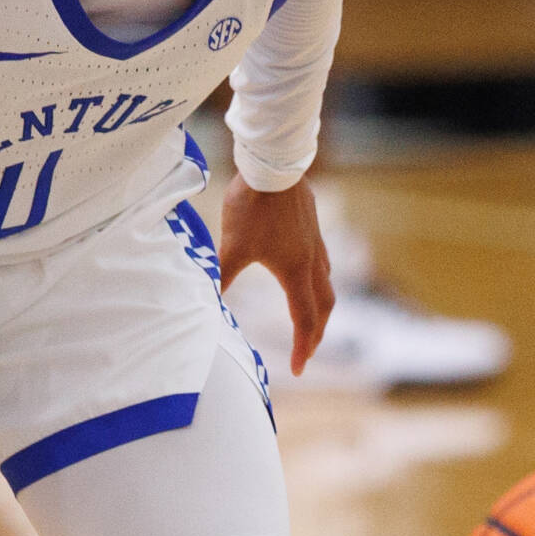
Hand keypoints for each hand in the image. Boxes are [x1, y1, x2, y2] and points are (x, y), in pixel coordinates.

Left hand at [219, 177, 334, 374]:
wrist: (273, 165)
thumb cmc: (253, 207)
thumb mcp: (231, 246)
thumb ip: (221, 276)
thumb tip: (207, 304)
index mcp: (295, 272)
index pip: (304, 319)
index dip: (302, 347)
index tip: (298, 369)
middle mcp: (312, 260)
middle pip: (325, 306)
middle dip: (316, 332)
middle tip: (307, 350)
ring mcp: (315, 241)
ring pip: (327, 282)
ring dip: (320, 306)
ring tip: (310, 316)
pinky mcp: (312, 225)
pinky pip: (323, 261)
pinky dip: (317, 279)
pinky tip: (304, 271)